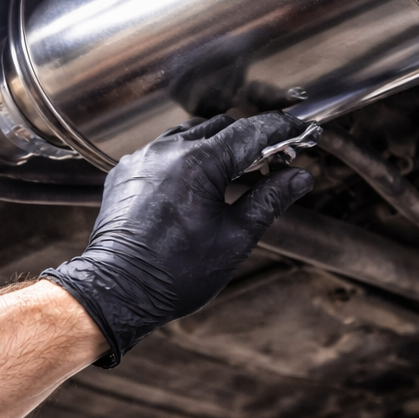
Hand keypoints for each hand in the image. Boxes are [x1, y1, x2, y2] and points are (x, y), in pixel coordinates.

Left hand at [42, 113, 314, 364]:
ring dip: (217, 143)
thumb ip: (270, 200)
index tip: (299, 132)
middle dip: (251, 136)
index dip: (281, 129)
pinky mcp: (126, 170)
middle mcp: (168, 150)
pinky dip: (186, 155)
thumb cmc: (176, 272)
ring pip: (189, 133)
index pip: (251, 131)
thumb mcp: (236, 238)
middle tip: (275, 155)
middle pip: (221, 126)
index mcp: (200, 163)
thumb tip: (300, 177)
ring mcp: (143, 157)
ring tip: (237, 168)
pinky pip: (162, 149)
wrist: (119, 291)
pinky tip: (197, 179)